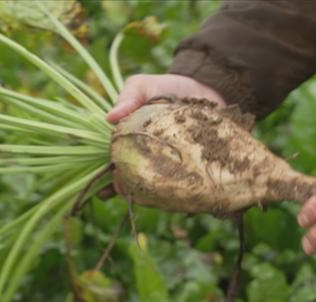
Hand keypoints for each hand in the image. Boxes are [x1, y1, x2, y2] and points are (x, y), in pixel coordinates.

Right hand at [99, 74, 225, 198]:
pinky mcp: (194, 168)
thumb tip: (109, 118)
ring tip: (154, 200)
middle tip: (133, 195)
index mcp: (131, 143)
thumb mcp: (143, 86)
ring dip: (154, 198)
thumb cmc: (167, 87)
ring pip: (159, 189)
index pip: (117, 166)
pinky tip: (180, 200)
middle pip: (136, 183)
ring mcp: (172, 165)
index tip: (111, 188)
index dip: (112, 180)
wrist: (206, 88)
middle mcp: (149, 158)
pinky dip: (181, 195)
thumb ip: (129, 97)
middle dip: (131, 192)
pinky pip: (186, 187)